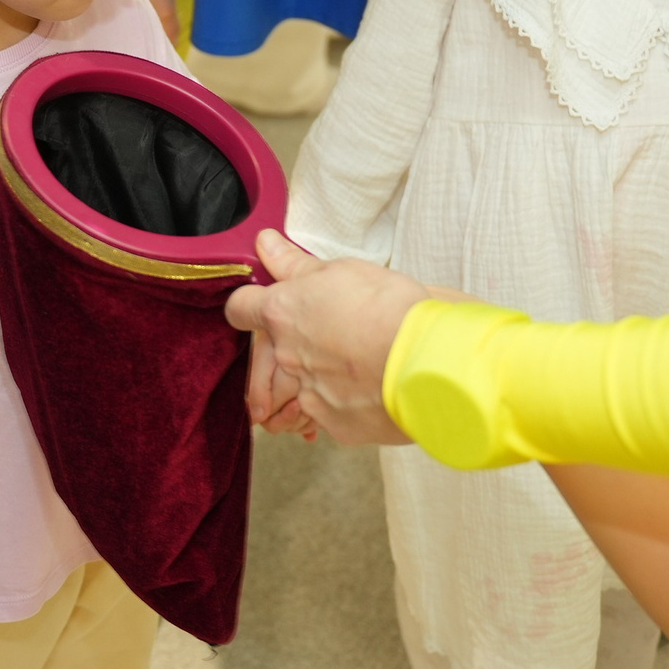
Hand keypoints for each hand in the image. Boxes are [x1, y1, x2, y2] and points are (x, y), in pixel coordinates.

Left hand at [225, 230, 425, 446]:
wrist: (428, 361)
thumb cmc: (390, 308)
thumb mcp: (343, 272)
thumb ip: (297, 265)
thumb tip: (266, 243)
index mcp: (283, 313)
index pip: (240, 309)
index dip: (248, 306)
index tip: (257, 307)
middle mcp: (287, 357)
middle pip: (260, 362)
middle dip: (273, 356)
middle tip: (303, 349)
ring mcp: (308, 395)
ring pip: (284, 398)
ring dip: (296, 390)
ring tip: (327, 379)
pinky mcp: (335, 425)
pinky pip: (320, 420)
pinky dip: (331, 410)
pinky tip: (354, 397)